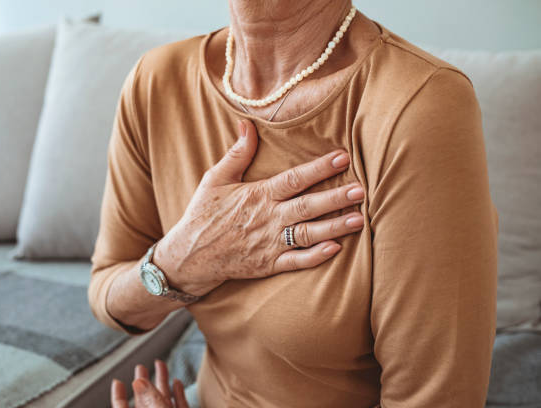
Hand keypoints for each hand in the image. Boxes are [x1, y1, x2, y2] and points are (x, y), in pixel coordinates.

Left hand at [111, 359, 188, 407]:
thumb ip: (150, 398)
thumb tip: (138, 381)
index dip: (118, 396)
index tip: (117, 381)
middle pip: (144, 402)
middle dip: (143, 382)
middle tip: (140, 367)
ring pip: (164, 402)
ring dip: (162, 382)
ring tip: (160, 364)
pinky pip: (180, 407)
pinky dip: (179, 394)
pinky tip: (176, 382)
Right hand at [154, 118, 364, 295]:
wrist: (189, 255)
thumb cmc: (203, 214)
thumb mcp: (216, 179)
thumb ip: (237, 154)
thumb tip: (247, 124)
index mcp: (257, 195)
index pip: (294, 179)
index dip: (319, 168)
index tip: (342, 157)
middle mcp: (267, 219)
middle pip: (307, 206)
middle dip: (335, 198)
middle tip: (360, 190)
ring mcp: (269, 243)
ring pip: (308, 234)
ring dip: (334, 227)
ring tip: (358, 219)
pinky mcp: (268, 264)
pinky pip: (296, 262)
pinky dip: (316, 257)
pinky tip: (336, 249)